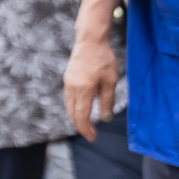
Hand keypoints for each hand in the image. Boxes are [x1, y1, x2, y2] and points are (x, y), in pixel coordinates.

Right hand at [64, 25, 118, 142]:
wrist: (90, 41)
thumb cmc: (104, 60)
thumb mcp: (110, 81)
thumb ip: (107, 101)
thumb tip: (105, 119)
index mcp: (84, 90)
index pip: (82, 116)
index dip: (86, 130)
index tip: (93, 138)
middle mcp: (72, 89)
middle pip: (73, 114)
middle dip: (81, 126)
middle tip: (91, 134)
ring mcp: (68, 84)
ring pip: (69, 107)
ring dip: (76, 118)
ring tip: (86, 125)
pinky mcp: (67, 79)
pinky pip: (68, 99)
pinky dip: (74, 108)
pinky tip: (80, 110)